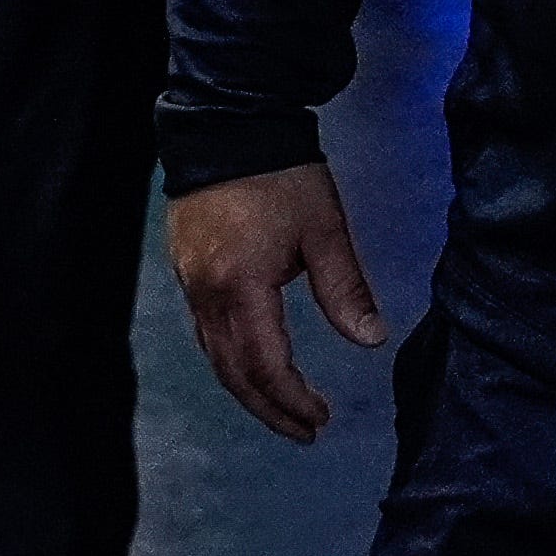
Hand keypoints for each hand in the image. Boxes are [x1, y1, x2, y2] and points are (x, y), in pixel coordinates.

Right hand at [171, 162, 388, 442]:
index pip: (266, 364)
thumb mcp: (324, 231)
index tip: (322, 419)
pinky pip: (204, 330)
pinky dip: (230, 358)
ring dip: (248, 388)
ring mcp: (189, 279)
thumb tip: (370, 340)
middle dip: (269, 408)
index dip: (293, 400)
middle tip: (304, 432)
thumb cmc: (280, 176)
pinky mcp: (185, 266)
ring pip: (213, 354)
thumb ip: (345, 289)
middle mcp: (206, 291)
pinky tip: (252, 361)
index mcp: (241, 285)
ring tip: (281, 408)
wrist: (225, 123)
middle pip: (232, 371)